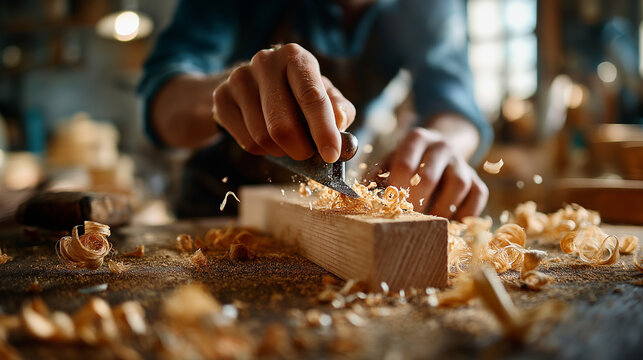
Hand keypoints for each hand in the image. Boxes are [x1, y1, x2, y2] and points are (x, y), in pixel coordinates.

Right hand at [212, 43, 355, 162]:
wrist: (253, 85)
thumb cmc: (297, 93)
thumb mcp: (324, 94)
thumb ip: (339, 109)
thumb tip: (340, 122)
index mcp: (296, 57)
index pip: (312, 97)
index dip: (323, 130)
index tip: (331, 155)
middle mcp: (265, 62)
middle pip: (282, 125)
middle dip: (299, 149)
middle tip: (306, 154)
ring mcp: (239, 78)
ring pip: (262, 137)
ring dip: (280, 151)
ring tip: (286, 143)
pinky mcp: (221, 97)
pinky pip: (246, 142)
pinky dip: (262, 151)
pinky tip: (266, 138)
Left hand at [383, 128, 487, 218]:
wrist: (440, 150)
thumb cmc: (407, 162)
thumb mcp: (389, 162)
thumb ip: (375, 178)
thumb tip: (357, 200)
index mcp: (417, 139)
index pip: (404, 164)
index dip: (395, 189)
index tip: (388, 208)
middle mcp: (442, 146)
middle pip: (430, 176)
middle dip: (415, 203)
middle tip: (405, 222)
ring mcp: (463, 163)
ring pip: (458, 185)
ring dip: (441, 210)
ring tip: (427, 227)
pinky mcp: (478, 180)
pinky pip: (478, 196)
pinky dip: (465, 214)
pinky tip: (449, 226)